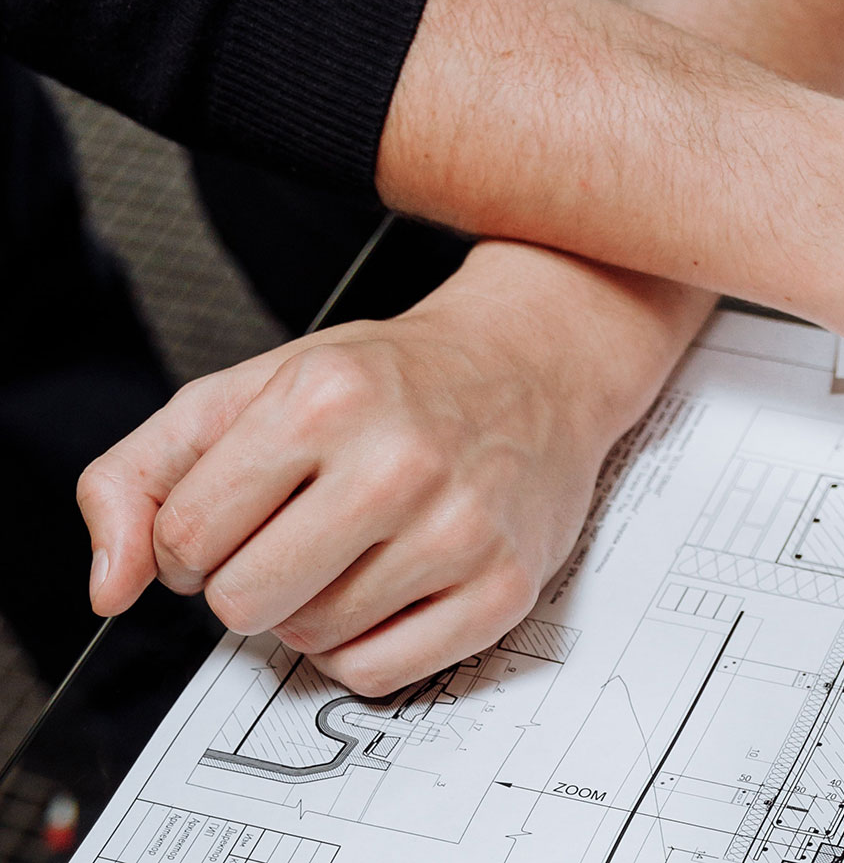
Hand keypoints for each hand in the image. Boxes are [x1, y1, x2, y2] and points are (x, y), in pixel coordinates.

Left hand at [76, 247, 671, 695]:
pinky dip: (363, 647)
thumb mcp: (251, 388)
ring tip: (354, 549)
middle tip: (294, 535)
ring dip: (311, 609)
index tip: (238, 512)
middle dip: (246, 580)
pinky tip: (388, 586)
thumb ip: (142, 475)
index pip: (184, 538)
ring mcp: (460, 529)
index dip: (194, 538)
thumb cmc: (392, 381)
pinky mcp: (504, 586)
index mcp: (324, 398)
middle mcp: (399, 461)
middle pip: (241, 602)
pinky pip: (378, 674)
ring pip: (310, 641)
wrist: (536, 364)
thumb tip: (111, 587)